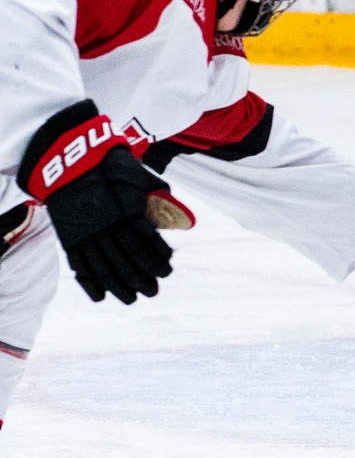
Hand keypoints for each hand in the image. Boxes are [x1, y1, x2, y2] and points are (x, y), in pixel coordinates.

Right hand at [22, 100, 194, 303]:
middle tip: (154, 290)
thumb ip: (160, 198)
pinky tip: (101, 297)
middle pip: (125, 260)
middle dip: (142, 278)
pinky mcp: (68, 236)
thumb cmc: (112, 165)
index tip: (168, 268)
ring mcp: (84, 232)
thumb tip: (184, 219)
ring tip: (133, 298)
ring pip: (102, 266)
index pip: (145, 241)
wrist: (70, 159)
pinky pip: (78, 265)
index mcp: (124, 209)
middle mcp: (104, 224)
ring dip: (119, 286)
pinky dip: (89, 283)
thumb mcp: (140, 176)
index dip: (158, 258)